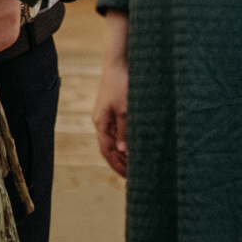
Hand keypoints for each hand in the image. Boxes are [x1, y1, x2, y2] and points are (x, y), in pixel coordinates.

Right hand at [93, 14, 129, 175]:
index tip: (129, 178)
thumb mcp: (126, 110)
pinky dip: (128, 140)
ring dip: (126, 152)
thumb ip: (124, 131)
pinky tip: (139, 144)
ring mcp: (109, 115)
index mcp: (101, 123)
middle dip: (122, 162)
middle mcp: (103, 121)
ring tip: (140, 163)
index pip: (107, 151)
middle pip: (110, 148)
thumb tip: (123, 152)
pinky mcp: (116, 109)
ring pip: (116, 140)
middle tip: (137, 175)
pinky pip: (120, 130)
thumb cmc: (121, 84)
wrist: (119, 62)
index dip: (117, 166)